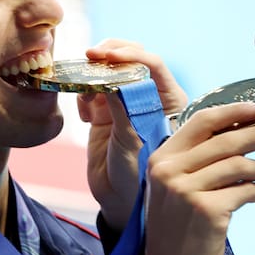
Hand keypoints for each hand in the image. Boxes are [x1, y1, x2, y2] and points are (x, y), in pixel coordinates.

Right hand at [77, 39, 188, 227]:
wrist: (119, 200)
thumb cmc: (138, 176)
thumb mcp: (133, 140)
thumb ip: (124, 108)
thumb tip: (112, 80)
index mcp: (169, 100)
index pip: (153, 64)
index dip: (131, 54)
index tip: (108, 56)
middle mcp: (149, 96)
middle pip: (132, 58)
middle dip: (110, 53)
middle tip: (90, 57)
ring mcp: (126, 102)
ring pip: (111, 69)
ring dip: (95, 72)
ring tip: (86, 91)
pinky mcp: (105, 111)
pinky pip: (93, 88)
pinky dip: (84, 93)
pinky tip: (84, 114)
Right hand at [140, 102, 254, 254]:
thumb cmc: (178, 234)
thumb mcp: (175, 191)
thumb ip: (197, 163)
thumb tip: (242, 135)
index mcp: (161, 158)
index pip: (202, 120)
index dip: (236, 111)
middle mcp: (170, 169)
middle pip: (227, 138)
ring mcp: (186, 189)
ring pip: (241, 164)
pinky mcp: (206, 210)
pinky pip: (247, 189)